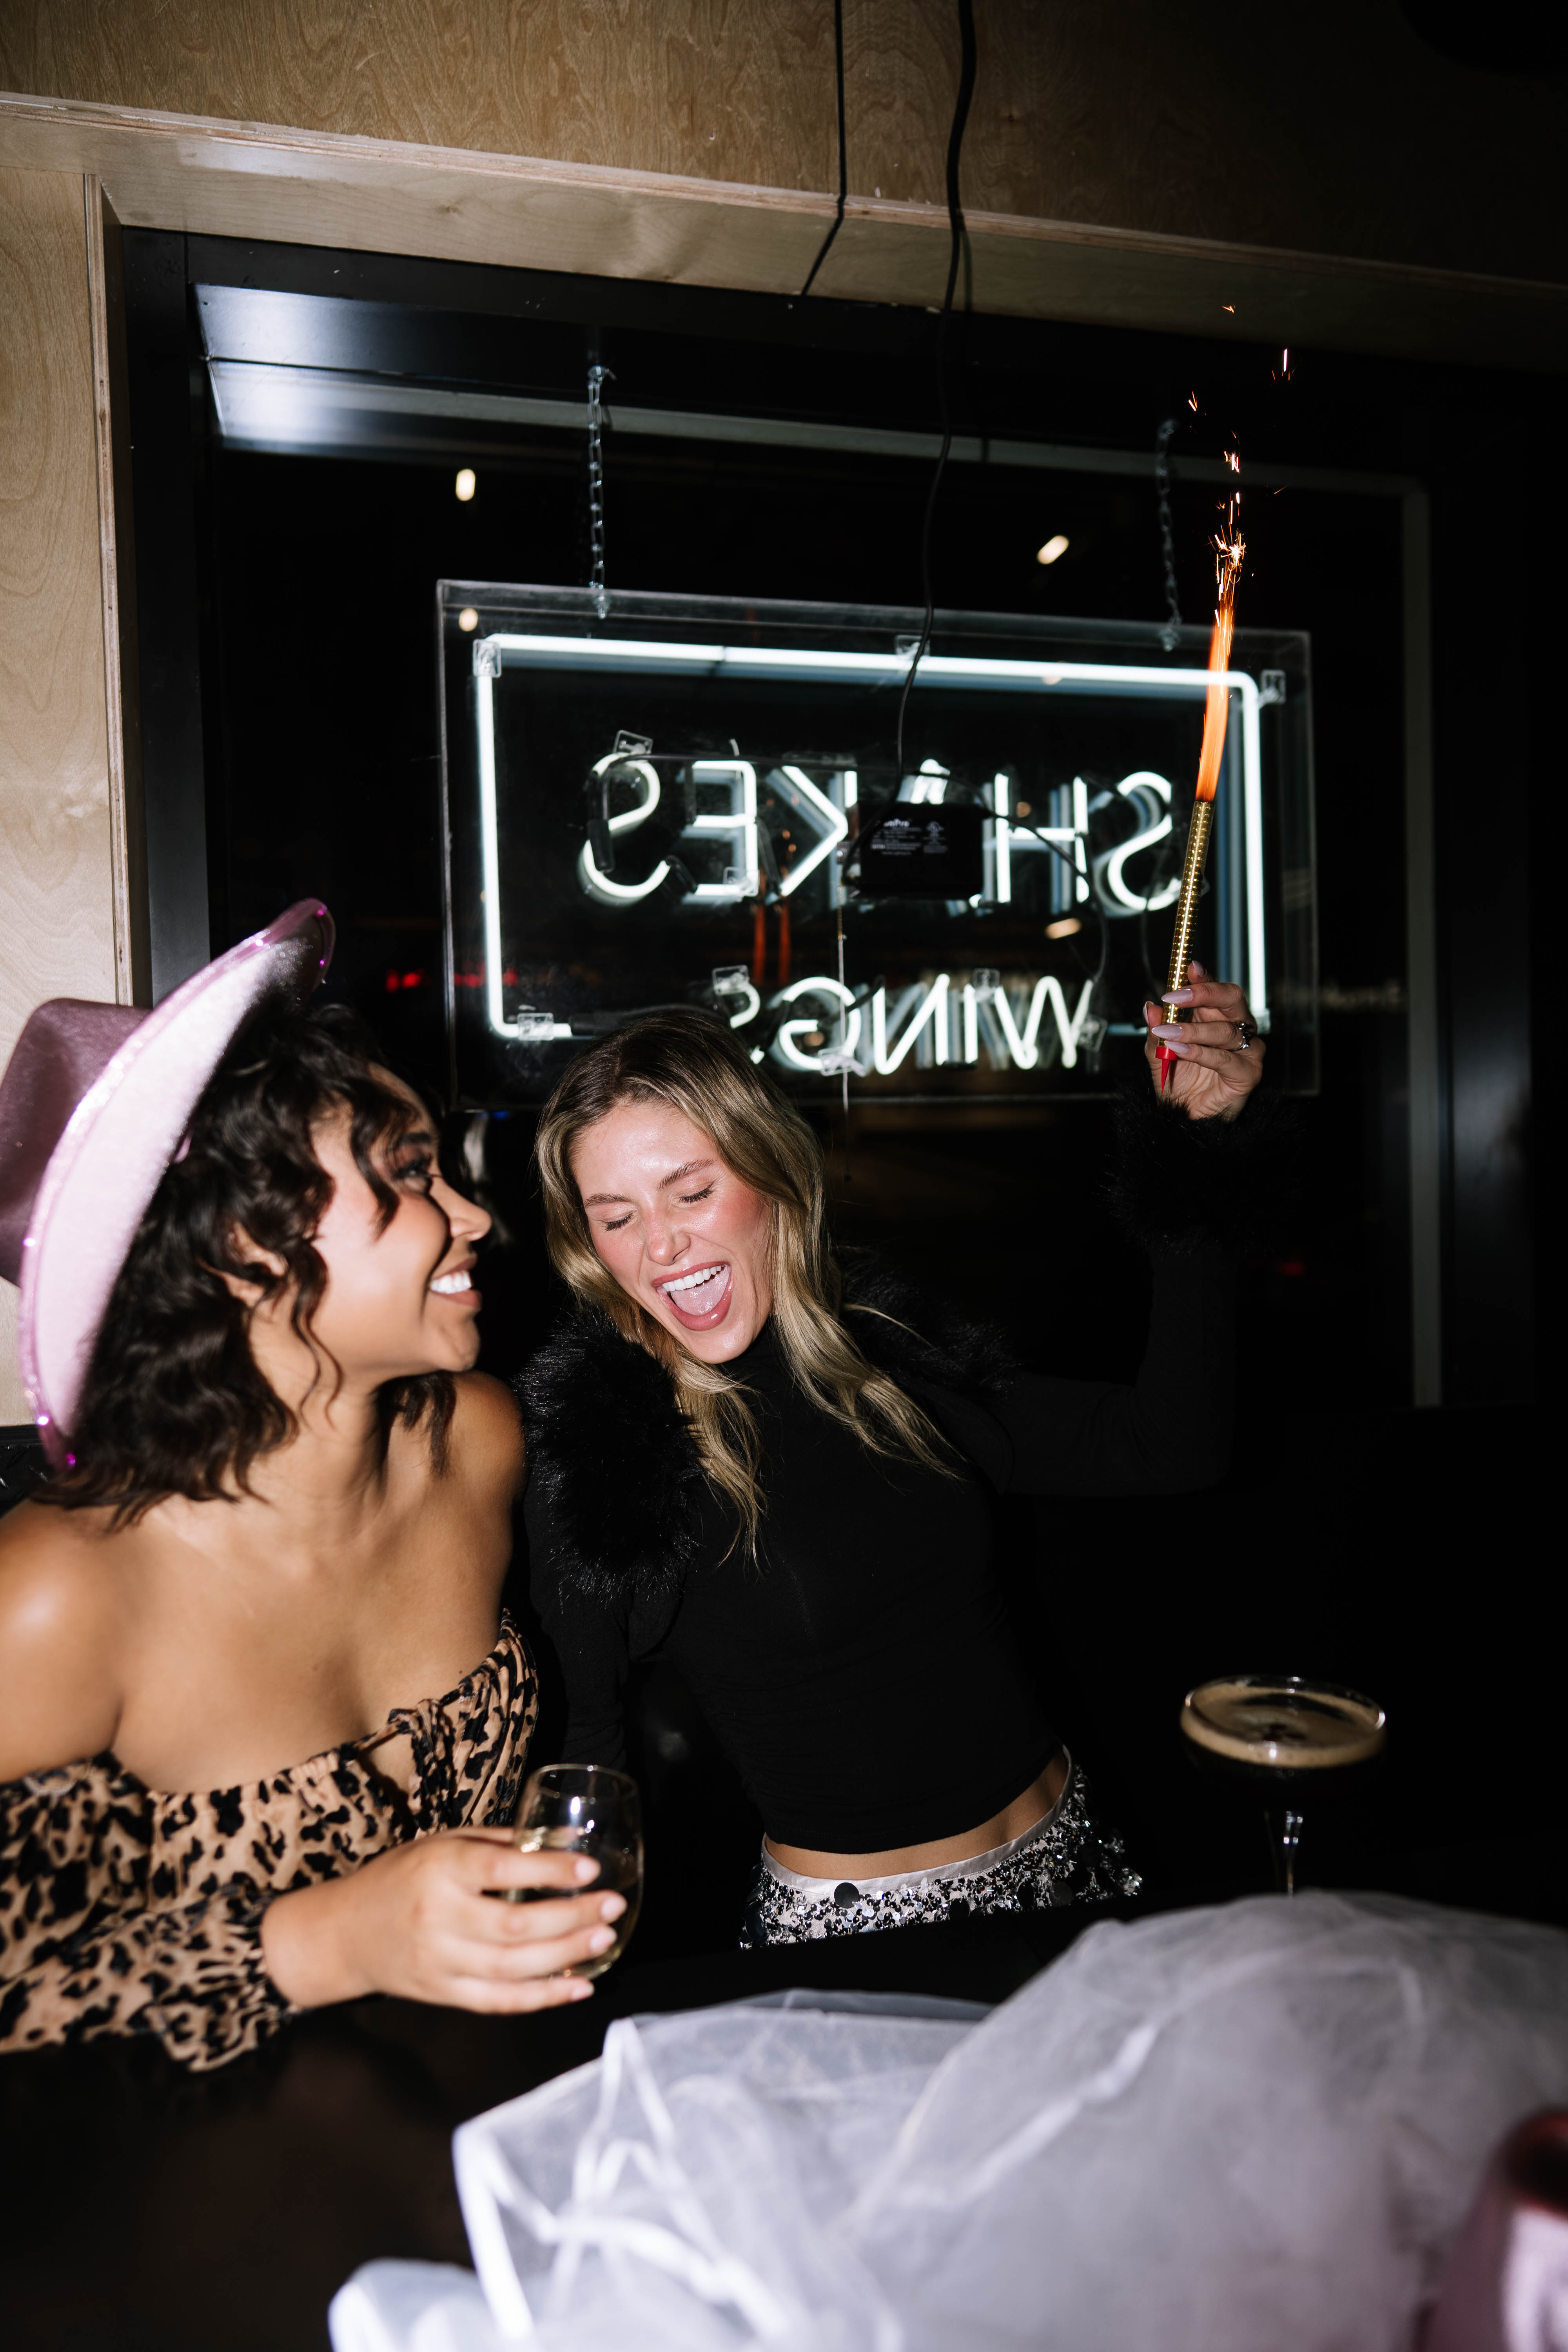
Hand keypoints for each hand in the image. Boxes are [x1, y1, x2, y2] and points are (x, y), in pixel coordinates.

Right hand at [260, 1828, 623, 2014]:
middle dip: (571, 1917)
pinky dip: (542, 1998)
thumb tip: (563, 1840)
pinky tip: (578, 1987)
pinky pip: (499, 2001)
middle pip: (515, 1925)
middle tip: (612, 1906)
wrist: (345, 1932)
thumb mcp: (441, 1843)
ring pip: (512, 1967)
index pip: (502, 1870)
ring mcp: (439, 1961)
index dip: (550, 1872)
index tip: (589, 1870)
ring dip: (566, 1957)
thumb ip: (498, 1842)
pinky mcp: (442, 1994)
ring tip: (605, 1940)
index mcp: (439, 1869)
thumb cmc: (400, 1877)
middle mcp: (438, 1916)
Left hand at [1142, 960, 1264, 1120]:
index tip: (1187, 966)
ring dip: (1192, 1030)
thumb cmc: (1180, 1086)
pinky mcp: (1248, 1073)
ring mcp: (1246, 1050)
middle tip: (1176, 996)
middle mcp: (1235, 1029)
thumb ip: (1156, 1032)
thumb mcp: (1160, 1055)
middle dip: (1204, 993)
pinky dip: (1199, 1052)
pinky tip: (1180, 1050)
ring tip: (1167, 1034)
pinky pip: (1224, 1058)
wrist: (1186, 1121)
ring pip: (1225, 1029)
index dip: (1203, 976)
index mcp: (1215, 1018)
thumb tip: (1149, 1007)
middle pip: (1231, 998)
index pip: (1214, 989)